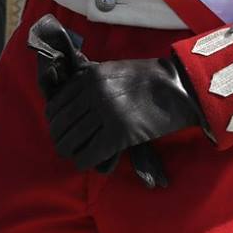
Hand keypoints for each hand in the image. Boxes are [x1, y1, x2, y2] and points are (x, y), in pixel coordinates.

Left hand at [45, 54, 204, 171]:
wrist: (178, 87)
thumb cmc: (147, 79)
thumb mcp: (112, 70)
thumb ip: (89, 83)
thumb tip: (68, 103)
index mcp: (89, 76)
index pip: (56, 105)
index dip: (53, 121)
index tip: (58, 129)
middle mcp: (94, 93)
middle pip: (61, 125)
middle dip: (60, 139)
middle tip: (65, 146)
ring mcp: (106, 114)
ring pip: (72, 141)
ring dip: (71, 151)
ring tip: (76, 154)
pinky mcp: (119, 134)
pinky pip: (90, 154)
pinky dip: (85, 161)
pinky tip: (87, 162)